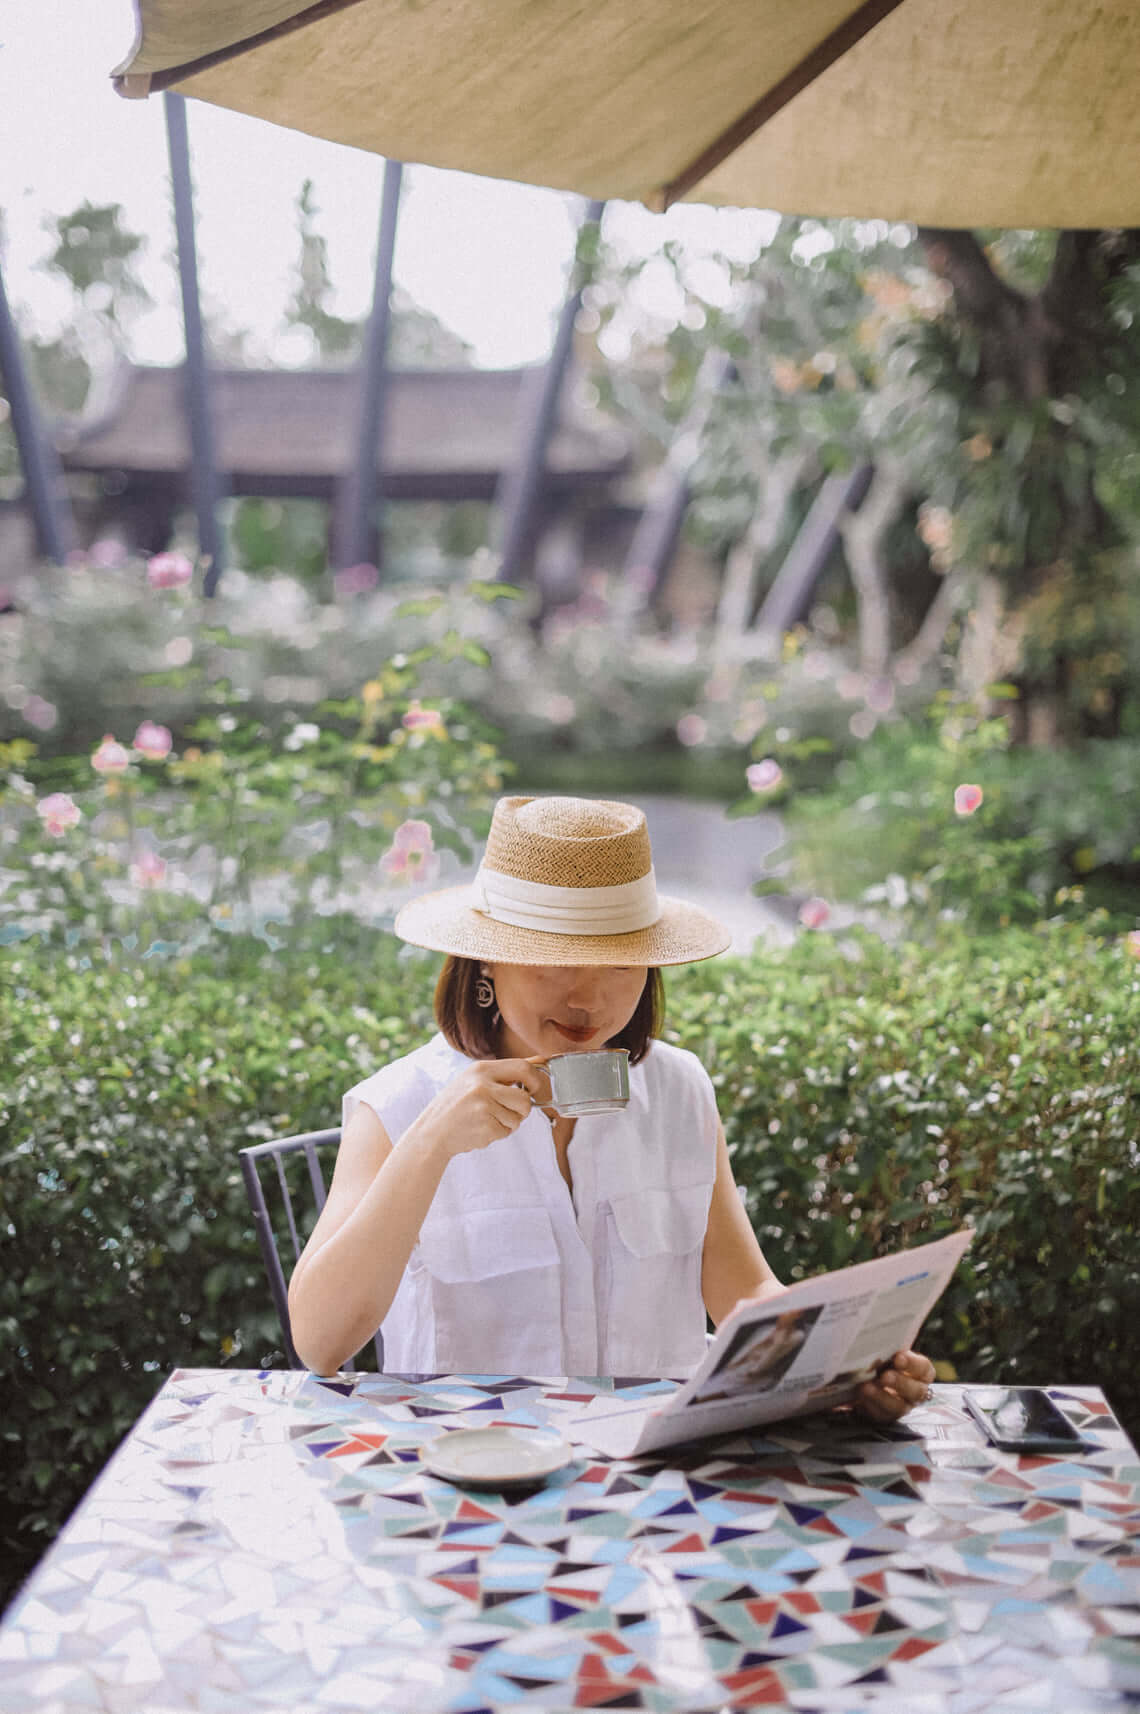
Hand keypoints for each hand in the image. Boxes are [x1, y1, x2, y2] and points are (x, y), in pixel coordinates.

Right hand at [413, 1056, 550, 1159]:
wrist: (432, 1132)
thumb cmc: (456, 1104)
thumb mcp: (475, 1079)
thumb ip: (506, 1072)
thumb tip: (541, 1061)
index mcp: (481, 1069)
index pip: (523, 1068)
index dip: (535, 1080)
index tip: (533, 1089)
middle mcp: (483, 1085)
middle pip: (524, 1098)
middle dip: (525, 1108)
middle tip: (515, 1111)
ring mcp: (484, 1107)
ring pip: (517, 1118)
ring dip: (509, 1123)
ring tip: (488, 1120)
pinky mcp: (485, 1127)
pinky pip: (507, 1132)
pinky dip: (499, 1134)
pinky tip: (481, 1129)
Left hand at [854, 1349, 935, 1421]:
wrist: (866, 1374)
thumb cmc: (882, 1358)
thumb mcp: (888, 1352)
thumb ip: (889, 1349)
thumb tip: (880, 1339)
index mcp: (921, 1373)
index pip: (923, 1368)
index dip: (912, 1364)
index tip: (898, 1357)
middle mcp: (916, 1391)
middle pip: (916, 1391)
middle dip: (900, 1383)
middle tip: (885, 1376)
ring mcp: (902, 1406)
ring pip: (899, 1407)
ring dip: (882, 1397)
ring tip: (867, 1388)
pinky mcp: (886, 1415)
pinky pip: (881, 1415)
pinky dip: (870, 1405)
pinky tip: (860, 1398)